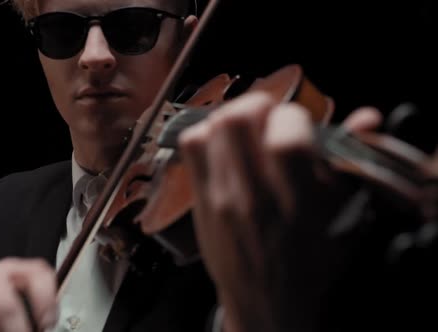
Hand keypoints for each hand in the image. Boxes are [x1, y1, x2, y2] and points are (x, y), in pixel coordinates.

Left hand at [178, 91, 380, 331]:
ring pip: (211, 127)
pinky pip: (190, 148)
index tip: (299, 125)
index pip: (286, 134)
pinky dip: (207, 134)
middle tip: (270, 118)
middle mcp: (252, 197)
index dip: (295, 116)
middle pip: (237, 119)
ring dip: (233, 117)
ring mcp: (220, 199)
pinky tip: (225, 145)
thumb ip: (350, 163)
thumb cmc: (310, 265)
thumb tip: (364, 117)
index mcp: (297, 202)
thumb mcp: (343, 219)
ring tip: (248, 129)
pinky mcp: (200, 201)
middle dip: (258, 105)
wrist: (267, 305)